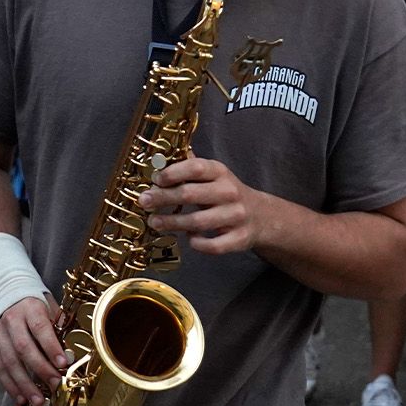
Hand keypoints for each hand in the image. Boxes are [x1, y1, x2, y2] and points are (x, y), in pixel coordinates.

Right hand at [0, 294, 65, 405]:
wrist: (7, 294)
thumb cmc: (35, 307)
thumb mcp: (50, 309)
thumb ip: (59, 329)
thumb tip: (72, 356)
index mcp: (30, 307)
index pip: (40, 328)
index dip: (51, 347)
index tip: (63, 364)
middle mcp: (10, 318)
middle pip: (23, 347)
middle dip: (40, 369)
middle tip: (54, 385)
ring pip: (9, 361)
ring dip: (24, 384)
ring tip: (38, 400)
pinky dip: (9, 384)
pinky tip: (21, 397)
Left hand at [139, 155, 270, 254]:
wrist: (261, 216)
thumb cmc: (225, 194)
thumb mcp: (212, 175)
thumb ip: (189, 168)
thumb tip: (159, 159)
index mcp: (220, 172)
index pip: (195, 168)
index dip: (172, 173)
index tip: (155, 179)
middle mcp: (229, 192)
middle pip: (190, 194)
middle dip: (163, 198)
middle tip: (144, 202)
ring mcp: (235, 216)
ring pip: (197, 222)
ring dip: (172, 222)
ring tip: (154, 222)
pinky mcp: (239, 238)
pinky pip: (213, 246)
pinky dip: (198, 243)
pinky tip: (188, 238)